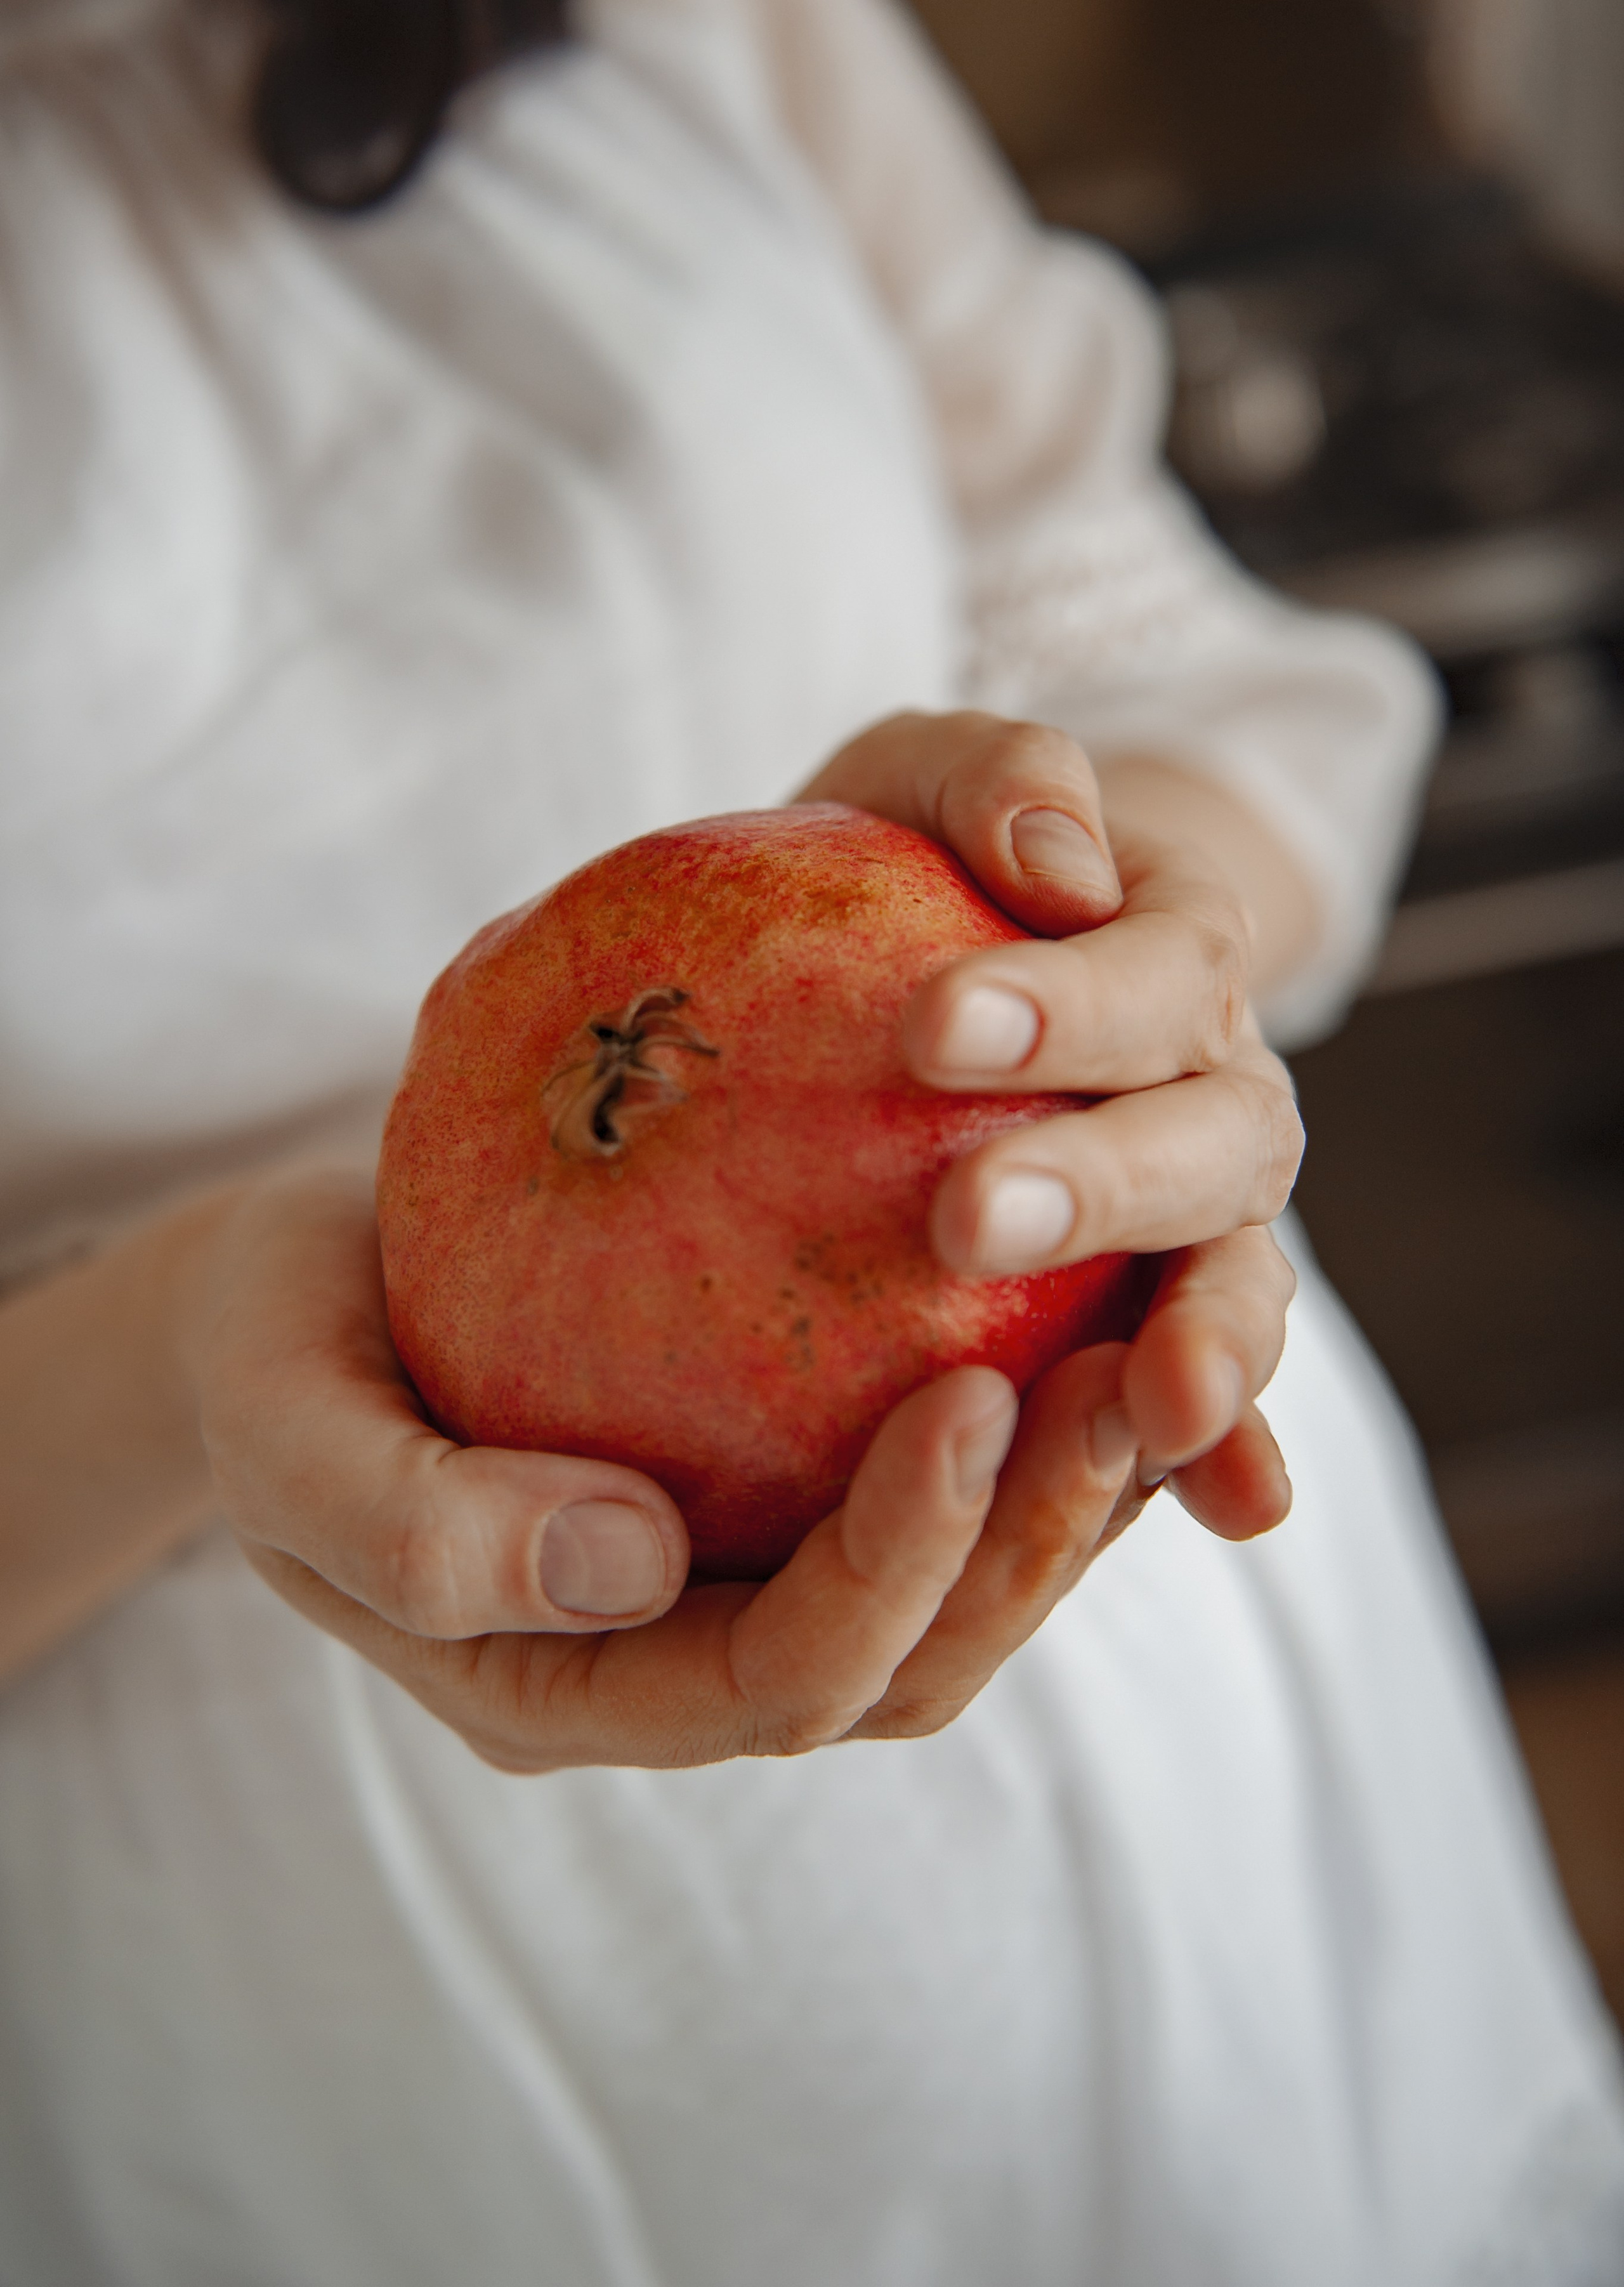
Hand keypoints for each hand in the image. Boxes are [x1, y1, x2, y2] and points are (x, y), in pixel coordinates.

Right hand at [186, 1170, 1164, 1768]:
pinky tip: (1088, 1289)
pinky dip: (1023, 1408)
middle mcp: (680, 1658)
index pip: (777, 1678)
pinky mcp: (773, 1486)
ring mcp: (736, 1579)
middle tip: (1129, 1380)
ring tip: (1153, 1340)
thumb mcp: (284, 1437)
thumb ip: (422, 1529)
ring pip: (946, 1587)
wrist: (286, 1310)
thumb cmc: (270, 1363)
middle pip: (906, 1659)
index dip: (894, 1563)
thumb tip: (632, 1561)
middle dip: (1029, 1547)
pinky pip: (921, 1470)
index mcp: (570, 1687)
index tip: (975, 1396)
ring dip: (1063, 1490)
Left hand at [794, 707, 1301, 1724]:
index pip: (1152, 970)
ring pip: (1242, 1273)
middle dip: (1109, 1182)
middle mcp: (1215, 1088)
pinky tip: (1236, 1517)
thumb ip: (989, 778)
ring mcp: (1206, 1213)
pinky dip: (1238, 1450)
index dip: (1068, 1005)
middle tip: (968, 1215)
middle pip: (1214, 1140)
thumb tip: (1057, 856)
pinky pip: (1210, 1384)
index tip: (937, 1028)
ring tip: (1159, 1400)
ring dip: (1211, 1337)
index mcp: (1175, 949)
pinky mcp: (1163, 1313)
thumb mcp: (920, 777)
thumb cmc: (918, 860)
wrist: (949, 952)